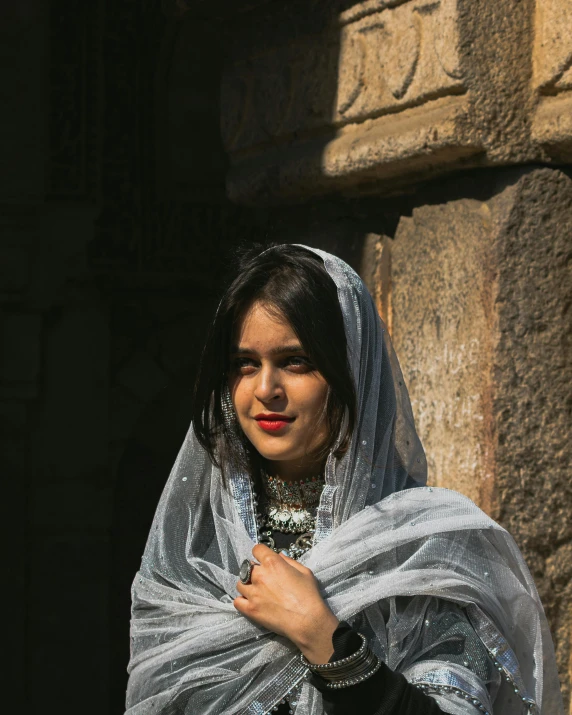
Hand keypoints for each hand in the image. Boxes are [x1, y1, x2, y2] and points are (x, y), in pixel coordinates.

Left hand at [234, 543, 338, 663]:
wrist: (308, 621)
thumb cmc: (309, 595)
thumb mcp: (304, 572)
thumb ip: (289, 561)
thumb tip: (279, 556)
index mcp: (272, 563)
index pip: (257, 549)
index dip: (260, 553)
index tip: (263, 558)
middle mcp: (259, 575)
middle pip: (247, 567)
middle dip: (254, 570)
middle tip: (263, 578)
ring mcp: (253, 593)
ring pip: (240, 584)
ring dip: (247, 585)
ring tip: (256, 591)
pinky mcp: (251, 609)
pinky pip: (237, 601)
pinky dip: (242, 600)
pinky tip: (250, 601)